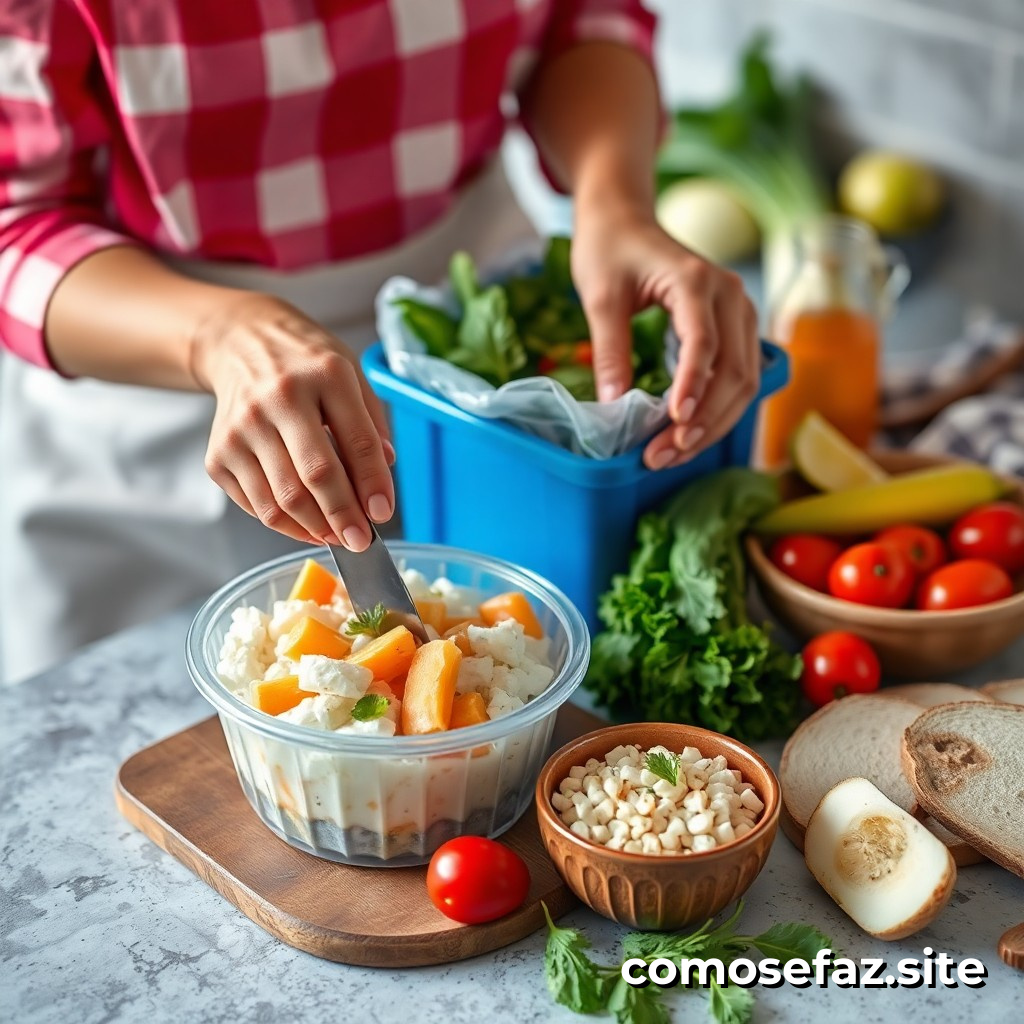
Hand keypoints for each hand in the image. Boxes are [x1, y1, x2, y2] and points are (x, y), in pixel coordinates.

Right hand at [191, 293, 394, 550]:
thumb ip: (372, 425)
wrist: (239, 341)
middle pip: (316, 475)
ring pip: (283, 499)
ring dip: (316, 528)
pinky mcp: (219, 453)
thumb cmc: (305, 363)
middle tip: (361, 541)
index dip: (373, 484)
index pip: (357, 440)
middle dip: (344, 517)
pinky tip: (309, 525)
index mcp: (325, 374)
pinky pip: (257, 505)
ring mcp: (243, 427)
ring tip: (337, 536)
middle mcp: (279, 398)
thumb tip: (381, 482)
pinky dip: (286, 525)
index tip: (383, 514)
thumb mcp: (351, 374)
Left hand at [572, 203, 759, 469]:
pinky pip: (739, 376)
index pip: (704, 343)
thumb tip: (613, 406)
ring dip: (713, 424)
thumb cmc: (609, 250)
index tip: (674, 423)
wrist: (625, 219)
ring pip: (744, 381)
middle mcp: (730, 295)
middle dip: (701, 421)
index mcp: (695, 280)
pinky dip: (717, 410)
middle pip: (734, 371)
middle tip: (659, 456)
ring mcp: (740, 312)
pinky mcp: (736, 328)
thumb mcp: (599, 297)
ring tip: (670, 455)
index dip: (693, 386)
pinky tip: (686, 436)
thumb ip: (610, 350)